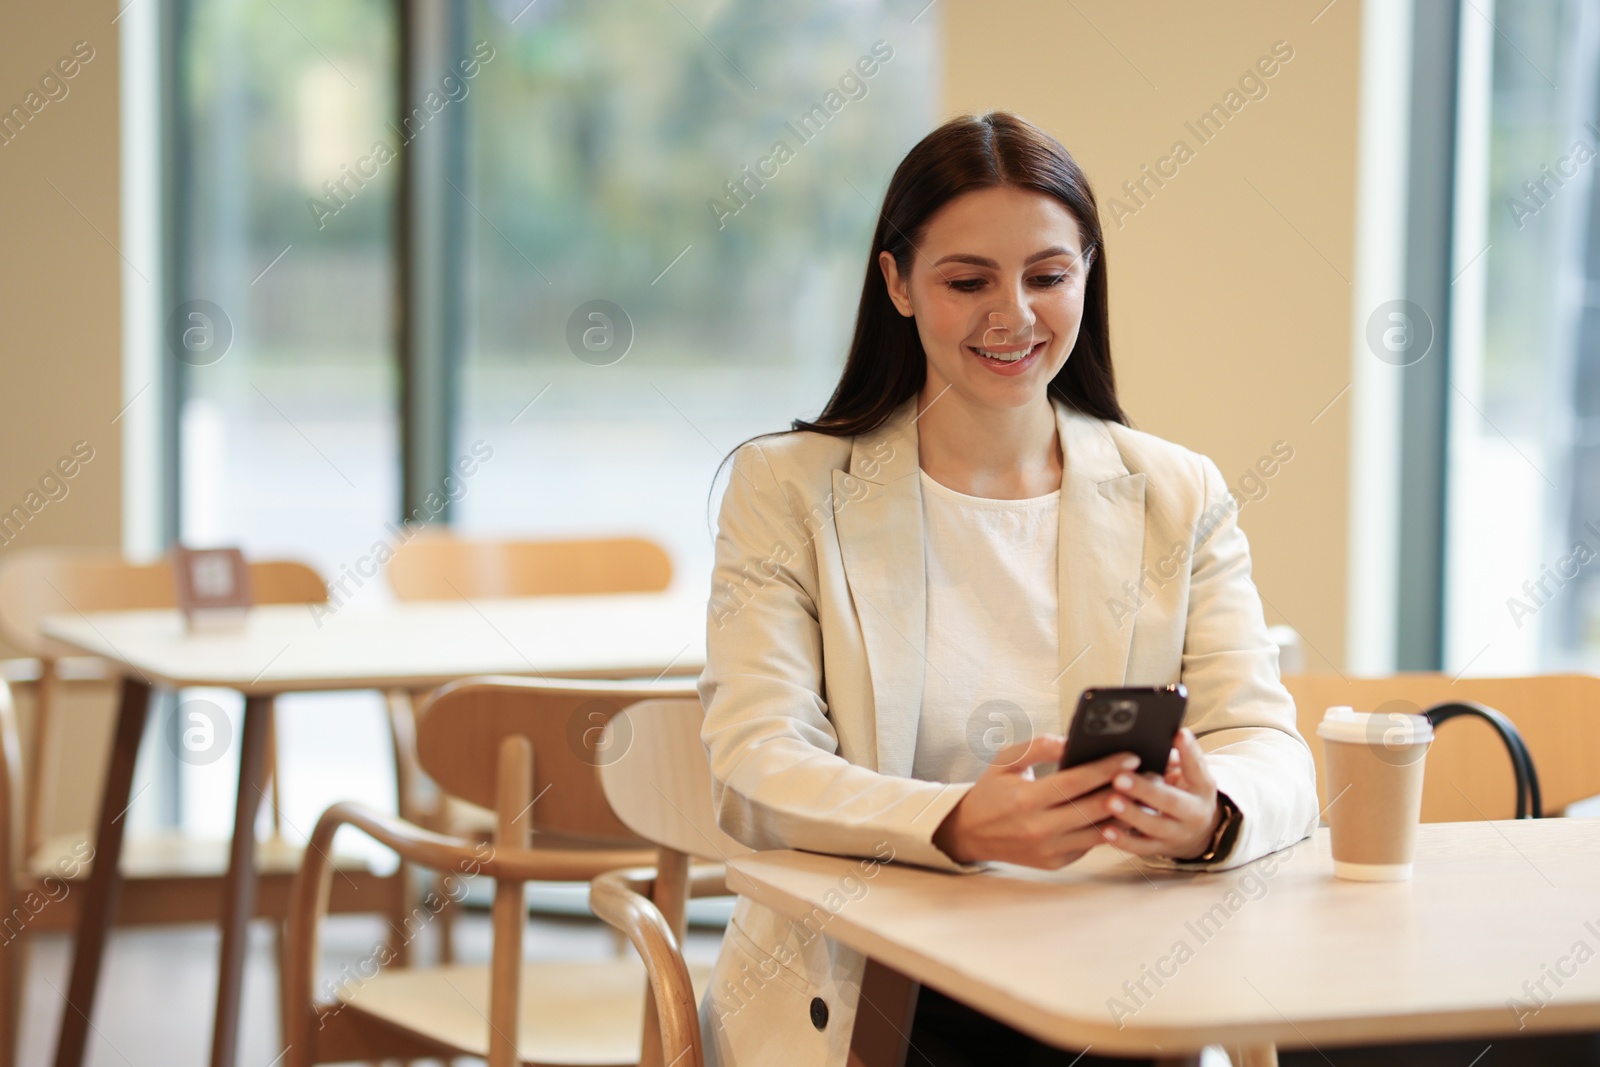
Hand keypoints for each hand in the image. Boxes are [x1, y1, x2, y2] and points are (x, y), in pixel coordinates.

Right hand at [933, 735, 1142, 868]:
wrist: (970, 833)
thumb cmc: (991, 791)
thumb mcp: (1006, 760)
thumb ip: (1039, 747)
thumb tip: (1072, 741)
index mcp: (1026, 799)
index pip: (1076, 781)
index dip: (1106, 768)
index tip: (1131, 756)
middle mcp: (1039, 828)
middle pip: (1094, 809)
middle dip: (1125, 790)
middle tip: (1148, 774)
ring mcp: (1049, 850)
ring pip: (1098, 832)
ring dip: (1124, 813)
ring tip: (1143, 794)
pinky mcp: (1056, 862)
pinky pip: (1090, 845)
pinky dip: (1108, 830)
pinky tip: (1124, 814)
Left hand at [1100, 728, 1220, 859]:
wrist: (1198, 833)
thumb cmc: (1184, 792)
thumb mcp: (1190, 775)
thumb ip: (1178, 758)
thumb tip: (1162, 738)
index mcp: (1202, 788)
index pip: (1198, 768)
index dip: (1190, 751)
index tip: (1179, 733)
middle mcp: (1194, 813)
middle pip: (1171, 802)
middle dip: (1145, 789)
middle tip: (1120, 777)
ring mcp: (1177, 834)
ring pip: (1154, 826)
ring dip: (1130, 814)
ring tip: (1109, 800)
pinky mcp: (1160, 849)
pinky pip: (1141, 847)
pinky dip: (1123, 840)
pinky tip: (1105, 829)